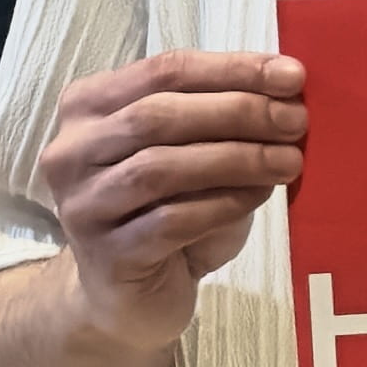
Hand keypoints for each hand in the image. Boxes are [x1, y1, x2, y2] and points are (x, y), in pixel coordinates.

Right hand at [40, 43, 309, 335]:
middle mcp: (71, 151)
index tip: (291, 75)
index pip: (164, 70)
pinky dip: (224, 203)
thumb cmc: (165, 212)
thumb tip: (285, 91)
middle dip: (238, 111)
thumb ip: (219, 117)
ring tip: (289, 160)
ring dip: (236, 158)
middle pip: (157, 114)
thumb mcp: (190, 152)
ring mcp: (82, 205)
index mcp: (87, 106)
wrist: (128, 296)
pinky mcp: (107, 256)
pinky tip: (259, 196)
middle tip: (295, 120)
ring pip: (161, 167)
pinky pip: (171, 221)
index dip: (232, 69)